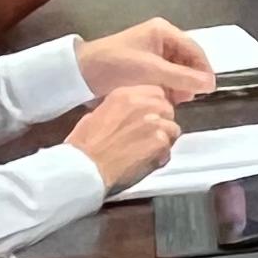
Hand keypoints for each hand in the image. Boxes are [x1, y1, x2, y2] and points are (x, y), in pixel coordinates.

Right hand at [63, 87, 183, 192]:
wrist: (85, 166)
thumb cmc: (84, 144)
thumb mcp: (97, 114)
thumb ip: (119, 109)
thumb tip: (129, 113)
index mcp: (125, 94)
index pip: (157, 91)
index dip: (156, 105)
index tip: (151, 116)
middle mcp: (143, 104)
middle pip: (167, 108)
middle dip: (162, 120)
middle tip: (150, 135)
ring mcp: (154, 122)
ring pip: (172, 127)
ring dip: (164, 138)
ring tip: (148, 150)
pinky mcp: (159, 141)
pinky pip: (169, 146)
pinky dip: (161, 154)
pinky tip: (147, 159)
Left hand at [77, 20, 215, 100]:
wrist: (79, 74)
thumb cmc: (115, 66)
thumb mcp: (152, 71)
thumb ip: (183, 78)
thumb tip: (211, 84)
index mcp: (163, 31)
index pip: (195, 49)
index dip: (204, 69)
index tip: (208, 89)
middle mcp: (160, 39)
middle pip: (187, 60)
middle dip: (189, 79)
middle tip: (186, 97)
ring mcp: (151, 53)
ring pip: (176, 71)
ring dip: (177, 86)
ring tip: (173, 99)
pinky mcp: (142, 67)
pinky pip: (164, 77)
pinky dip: (166, 88)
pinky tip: (162, 98)